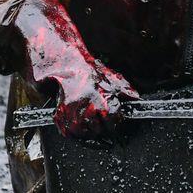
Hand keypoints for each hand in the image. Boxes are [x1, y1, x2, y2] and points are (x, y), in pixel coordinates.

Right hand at [16, 0, 139, 137]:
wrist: (58, 57)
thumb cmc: (83, 67)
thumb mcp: (108, 75)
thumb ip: (123, 88)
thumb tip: (136, 99)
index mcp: (100, 96)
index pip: (114, 121)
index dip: (117, 125)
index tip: (117, 128)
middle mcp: (85, 105)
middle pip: (99, 130)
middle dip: (104, 131)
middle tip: (106, 131)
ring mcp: (69, 111)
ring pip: (83, 134)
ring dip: (89, 135)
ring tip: (93, 129)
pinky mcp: (57, 114)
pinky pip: (68, 132)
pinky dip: (74, 134)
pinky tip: (80, 130)